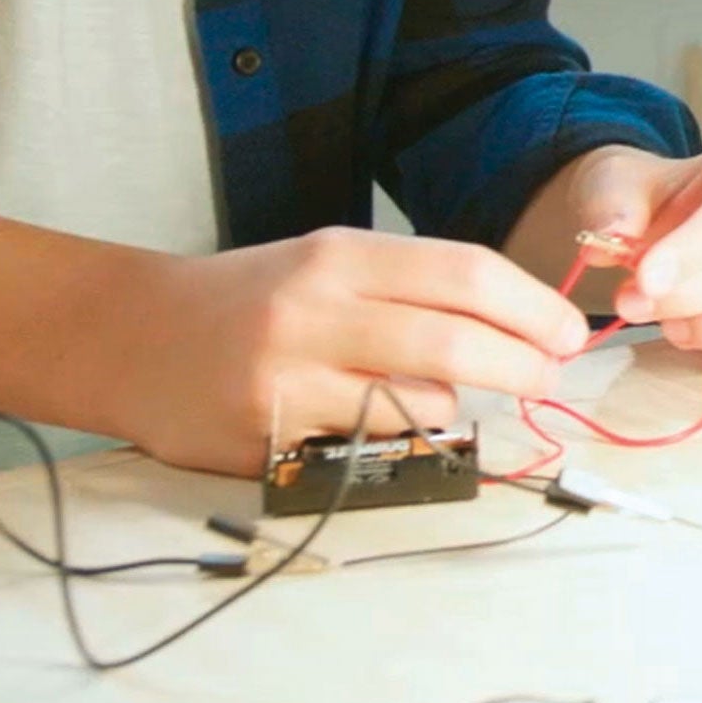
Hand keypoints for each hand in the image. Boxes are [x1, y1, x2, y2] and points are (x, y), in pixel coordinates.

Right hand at [123, 228, 588, 477]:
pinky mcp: (268, 436)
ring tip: (449, 402)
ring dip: (457, 409)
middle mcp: (318, 305)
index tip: (570, 331)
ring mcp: (290, 374)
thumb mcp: (325, 267)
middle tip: (551, 380)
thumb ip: (406, 292)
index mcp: (341, 253)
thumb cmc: (247, 299)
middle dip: (524, 364)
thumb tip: (514, 328)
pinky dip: (396, 443)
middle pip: (456, 338)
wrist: (131, 336)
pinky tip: (383, 429)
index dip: (531, 305)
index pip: (464, 272)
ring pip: (419, 401)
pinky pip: (367, 449)